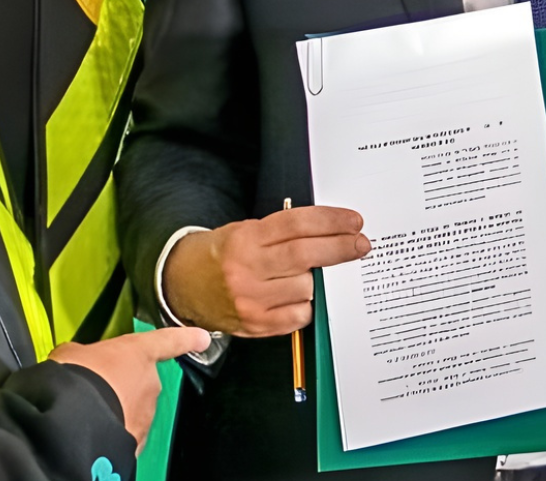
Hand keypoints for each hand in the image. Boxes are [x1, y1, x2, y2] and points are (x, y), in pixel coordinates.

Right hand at [49, 326, 210, 449]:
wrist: (72, 420)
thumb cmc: (75, 379)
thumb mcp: (72, 354)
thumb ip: (84, 355)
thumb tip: (77, 360)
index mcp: (138, 353)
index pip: (168, 341)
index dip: (186, 339)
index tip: (203, 339)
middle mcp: (149, 383)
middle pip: (142, 382)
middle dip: (123, 386)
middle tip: (94, 389)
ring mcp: (146, 414)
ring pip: (134, 410)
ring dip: (117, 411)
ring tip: (88, 413)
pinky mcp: (137, 442)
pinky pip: (127, 434)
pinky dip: (114, 433)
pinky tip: (93, 431)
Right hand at [162, 206, 369, 336]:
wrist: (184, 285)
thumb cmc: (221, 255)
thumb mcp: (245, 230)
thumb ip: (282, 232)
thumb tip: (330, 231)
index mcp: (245, 240)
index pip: (297, 224)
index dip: (330, 221)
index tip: (353, 221)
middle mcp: (247, 270)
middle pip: (305, 255)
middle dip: (340, 248)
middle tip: (360, 244)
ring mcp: (251, 301)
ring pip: (306, 288)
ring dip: (316, 280)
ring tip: (307, 274)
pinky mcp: (256, 325)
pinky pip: (299, 315)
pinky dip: (306, 305)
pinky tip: (298, 296)